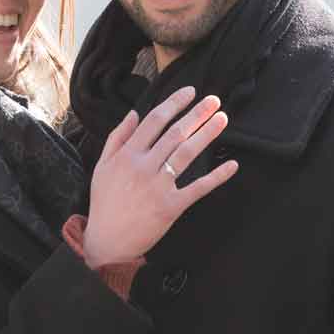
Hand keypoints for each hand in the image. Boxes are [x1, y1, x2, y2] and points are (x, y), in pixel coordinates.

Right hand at [83, 87, 238, 267]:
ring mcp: (158, 186)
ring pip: (186, 154)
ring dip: (207, 134)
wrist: (106, 241)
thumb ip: (117, 137)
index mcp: (127, 155)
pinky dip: (216, 176)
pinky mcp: (170, 206)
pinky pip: (198, 188)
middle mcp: (143, 167)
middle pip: (175, 133)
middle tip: (215, 100)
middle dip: (197, 114)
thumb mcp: (102, 166)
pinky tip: (231, 164)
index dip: (174, 103)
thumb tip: (134, 113)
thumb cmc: (105, 203)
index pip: (154, 120)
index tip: (190, 92)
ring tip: (222, 119)